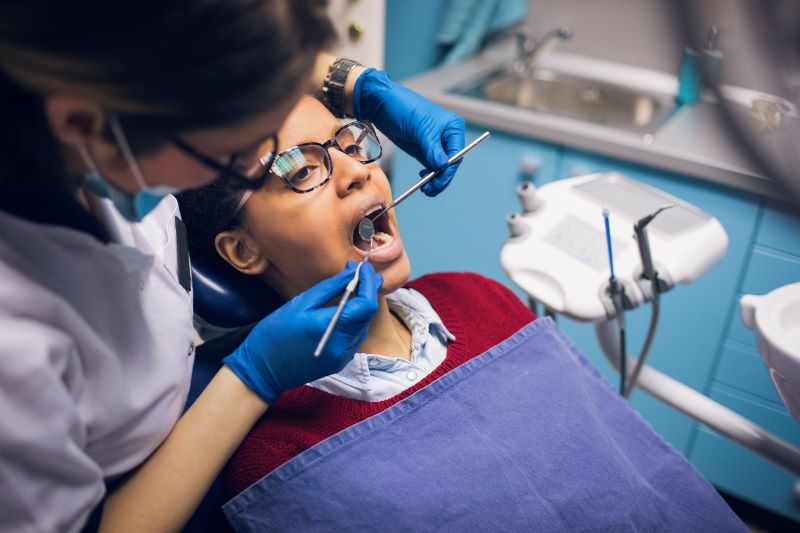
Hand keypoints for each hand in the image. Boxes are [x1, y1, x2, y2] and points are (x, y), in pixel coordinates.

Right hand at [224, 261, 381, 403]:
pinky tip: (344, 311)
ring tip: (352, 288)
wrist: (261, 371)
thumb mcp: (300, 303)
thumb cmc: (274, 334)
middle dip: (367, 292)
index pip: (366, 304)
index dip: (369, 283)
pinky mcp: (340, 363)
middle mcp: (342, 345)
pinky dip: (354, 321)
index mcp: (331, 328)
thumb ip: (330, 288)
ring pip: (363, 326)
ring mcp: (343, 357)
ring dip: (361, 307)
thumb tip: (352, 273)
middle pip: (368, 315)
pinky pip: (354, 337)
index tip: (364, 267)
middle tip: (359, 273)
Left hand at [354, 69, 465, 196]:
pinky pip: (431, 168)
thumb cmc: (404, 108)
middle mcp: (447, 137)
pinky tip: (422, 180)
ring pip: (441, 169)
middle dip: (441, 177)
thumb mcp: (420, 128)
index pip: (457, 154)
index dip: (449, 169)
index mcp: (453, 127)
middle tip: (429, 189)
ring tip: (425, 188)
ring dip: (435, 180)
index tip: (438, 179)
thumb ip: (432, 148)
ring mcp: (436, 145)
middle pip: (450, 164)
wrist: (382, 104)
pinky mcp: (424, 151)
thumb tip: (442, 166)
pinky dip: (428, 176)